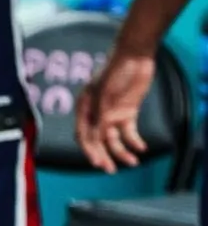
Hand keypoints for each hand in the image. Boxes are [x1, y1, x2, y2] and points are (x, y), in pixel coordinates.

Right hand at [75, 51, 154, 173]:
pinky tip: (141, 148)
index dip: (89, 151)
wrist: (135, 55)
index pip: (84, 136)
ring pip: (114, 140)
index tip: (97, 163)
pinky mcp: (127, 113)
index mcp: (85, 109)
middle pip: (98, 142)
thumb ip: (100, 118)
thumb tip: (95, 140)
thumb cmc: (114, 71)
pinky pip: (129, 132)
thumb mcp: (104, 96)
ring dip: (121, 152)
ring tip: (133, 162)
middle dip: (105, 156)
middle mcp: (96, 115)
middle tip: (111, 170)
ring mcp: (112, 115)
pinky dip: (134, 141)